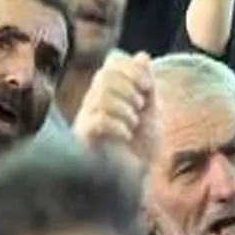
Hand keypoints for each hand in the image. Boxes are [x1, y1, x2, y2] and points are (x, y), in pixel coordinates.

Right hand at [72, 50, 156, 164]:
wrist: (136, 179)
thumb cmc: (140, 147)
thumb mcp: (151, 112)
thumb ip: (147, 85)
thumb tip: (142, 55)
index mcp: (109, 93)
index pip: (112, 64)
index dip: (132, 69)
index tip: (148, 87)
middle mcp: (93, 103)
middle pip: (105, 76)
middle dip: (129, 87)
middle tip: (140, 107)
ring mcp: (86, 120)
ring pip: (99, 95)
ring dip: (124, 108)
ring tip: (132, 124)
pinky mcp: (83, 139)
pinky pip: (96, 120)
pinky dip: (116, 124)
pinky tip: (125, 135)